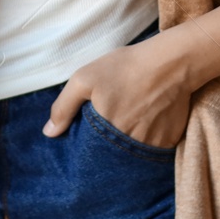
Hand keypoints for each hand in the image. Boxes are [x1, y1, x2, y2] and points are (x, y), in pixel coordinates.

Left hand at [42, 33, 194, 148]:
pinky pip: (154, 149)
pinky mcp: (170, 142)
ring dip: (129, 145)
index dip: (89, 147)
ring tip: (131, 122)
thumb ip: (63, 107)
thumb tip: (48, 133)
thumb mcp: (84, 78)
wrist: (171, 63)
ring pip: (134, 154)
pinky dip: (148, 141)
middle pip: (113, 156)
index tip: (92, 137)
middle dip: (109, 146)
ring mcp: (151, 145)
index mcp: (105, 131)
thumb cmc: (125, 67)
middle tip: (114, 125)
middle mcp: (129, 144)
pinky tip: (147, 122)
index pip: (91, 154)